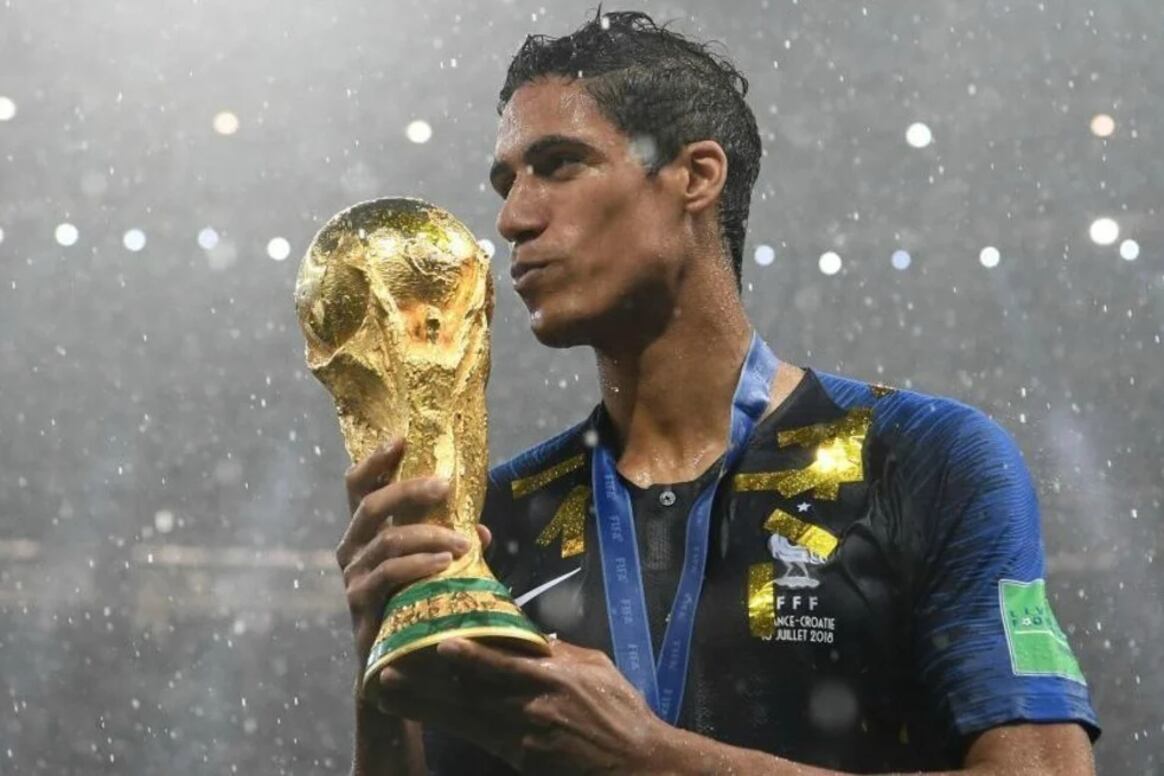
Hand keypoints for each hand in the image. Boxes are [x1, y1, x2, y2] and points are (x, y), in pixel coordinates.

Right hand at [337, 439, 492, 687]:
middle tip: (445, 485)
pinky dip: (418, 565)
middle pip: (370, 505)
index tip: (400, 438)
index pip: (359, 487)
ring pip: (385, 540)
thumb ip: (453, 546)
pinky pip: (388, 575)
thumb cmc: (416, 607)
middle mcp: (353, 549)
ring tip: (461, 543)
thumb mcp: (437, 570)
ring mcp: (354, 577)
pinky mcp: (361, 605)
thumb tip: (482, 530)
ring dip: (428, 535)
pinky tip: (444, 565)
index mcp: (366, 533)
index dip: (375, 461)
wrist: (399, 666)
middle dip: (408, 490)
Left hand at [378, 637, 667, 774]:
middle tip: (388, 673)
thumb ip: (560, 652)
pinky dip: (453, 724)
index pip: (505, 661)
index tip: (440, 643)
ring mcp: (525, 735)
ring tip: (390, 695)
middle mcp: (533, 705)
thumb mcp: (597, 668)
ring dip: (425, 706)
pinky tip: (429, 717)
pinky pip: (480, 736)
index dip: (471, 656)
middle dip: (428, 684)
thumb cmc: (622, 712)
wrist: (638, 764)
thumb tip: (531, 636)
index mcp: (554, 676)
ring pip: (465, 717)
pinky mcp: (522, 757)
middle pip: (471, 692)